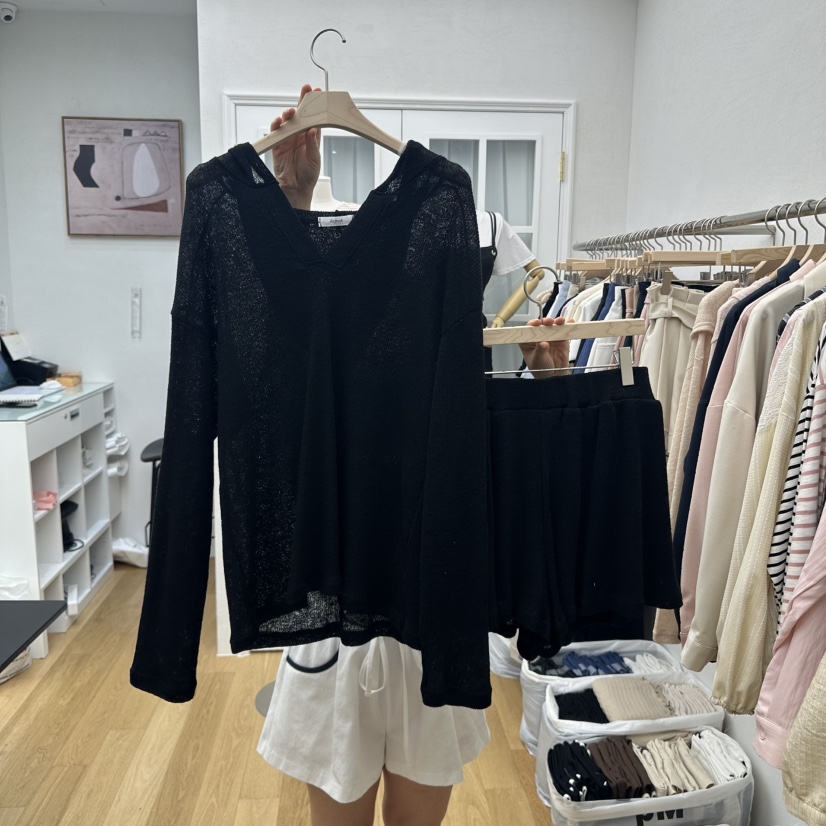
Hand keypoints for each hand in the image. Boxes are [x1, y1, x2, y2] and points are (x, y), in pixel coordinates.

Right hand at [270, 84, 321, 208]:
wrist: (296, 188)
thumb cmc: (308, 174)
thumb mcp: (314, 159)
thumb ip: (312, 144)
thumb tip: (313, 129)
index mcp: (311, 137)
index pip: (314, 117)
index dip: (316, 105)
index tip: (319, 92)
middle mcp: (299, 135)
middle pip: (301, 114)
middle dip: (303, 101)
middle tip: (306, 90)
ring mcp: (288, 138)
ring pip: (287, 121)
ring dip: (289, 114)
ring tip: (292, 112)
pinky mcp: (277, 145)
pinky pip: (276, 132)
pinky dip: (276, 125)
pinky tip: (279, 121)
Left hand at [519, 317, 571, 377]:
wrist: (553, 376)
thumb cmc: (540, 369)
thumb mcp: (537, 360)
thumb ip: (540, 351)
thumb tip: (542, 343)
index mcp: (528, 341)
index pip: (529, 330)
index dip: (532, 324)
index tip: (537, 323)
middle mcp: (539, 337)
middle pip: (542, 325)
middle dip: (546, 321)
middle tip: (549, 322)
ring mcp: (550, 337)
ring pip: (553, 326)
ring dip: (557, 321)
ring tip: (560, 321)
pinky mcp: (561, 339)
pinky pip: (564, 331)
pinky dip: (568, 326)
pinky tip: (570, 322)